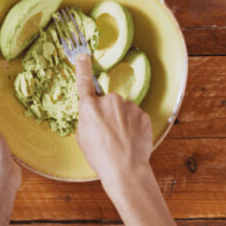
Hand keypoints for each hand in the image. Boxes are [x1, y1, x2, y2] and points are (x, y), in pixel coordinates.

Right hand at [74, 54, 153, 200]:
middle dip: (105, 113)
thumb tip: (93, 114)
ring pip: (122, 110)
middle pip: (106, 102)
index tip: (83, 56)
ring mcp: (129, 107)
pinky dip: (132, 126)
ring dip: (120, 120)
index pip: (84, 81)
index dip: (83, 67)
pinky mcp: (143, 115)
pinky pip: (134, 116)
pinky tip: (130, 140)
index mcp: (90, 107)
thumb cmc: (100, 156)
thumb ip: (86, 119)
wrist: (125, 169)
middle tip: (105, 133)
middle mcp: (110, 101)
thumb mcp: (82, 137)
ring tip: (119, 140)